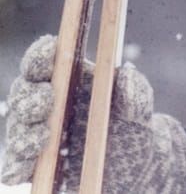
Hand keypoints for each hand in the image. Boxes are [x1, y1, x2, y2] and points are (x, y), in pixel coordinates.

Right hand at [2, 35, 185, 192]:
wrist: (133, 164)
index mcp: (68, 80)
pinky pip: (16, 165)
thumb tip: (126, 71)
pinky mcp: (35, 165)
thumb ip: (135, 89)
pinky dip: (17, 164)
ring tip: (43, 136)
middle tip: (47, 99)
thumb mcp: (138, 107)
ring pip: (17, 127)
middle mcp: (47, 104)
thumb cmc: (131, 126)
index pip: (44, 60)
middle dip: (31, 94)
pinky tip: (26, 165)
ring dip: (25, 130)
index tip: (50, 49)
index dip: (42, 53)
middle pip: (24, 92)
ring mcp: (37, 133)